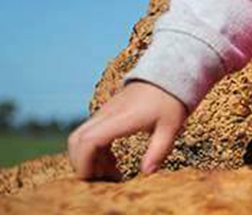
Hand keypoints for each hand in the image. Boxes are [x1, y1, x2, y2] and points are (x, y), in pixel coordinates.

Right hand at [68, 80, 187, 179]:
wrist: (170, 75)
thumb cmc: (172, 101)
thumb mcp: (171, 127)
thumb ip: (159, 150)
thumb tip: (147, 173)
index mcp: (120, 118)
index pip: (88, 141)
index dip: (85, 162)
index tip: (96, 179)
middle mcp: (106, 114)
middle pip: (76, 140)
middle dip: (81, 163)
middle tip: (103, 180)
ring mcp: (105, 113)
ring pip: (82, 138)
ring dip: (90, 159)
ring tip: (113, 174)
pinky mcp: (107, 114)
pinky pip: (91, 134)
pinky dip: (96, 151)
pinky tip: (114, 162)